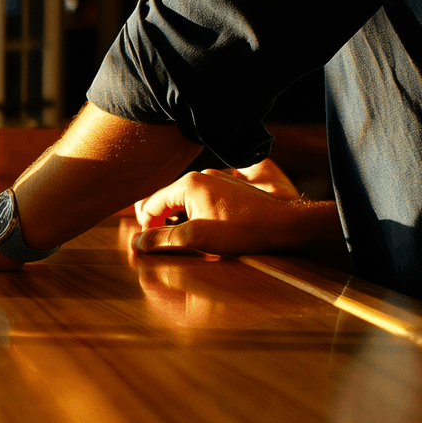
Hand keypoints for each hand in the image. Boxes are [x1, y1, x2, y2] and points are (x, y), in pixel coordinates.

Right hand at [130, 166, 323, 255]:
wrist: (283, 226)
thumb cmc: (242, 230)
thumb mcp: (196, 238)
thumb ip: (162, 239)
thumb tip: (138, 243)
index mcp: (187, 183)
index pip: (149, 205)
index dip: (146, 228)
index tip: (154, 247)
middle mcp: (200, 176)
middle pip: (165, 201)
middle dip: (162, 224)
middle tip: (168, 246)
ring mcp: (216, 180)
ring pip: (184, 202)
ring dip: (180, 221)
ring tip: (190, 242)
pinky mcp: (229, 188)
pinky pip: (201, 200)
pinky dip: (196, 216)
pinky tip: (208, 232)